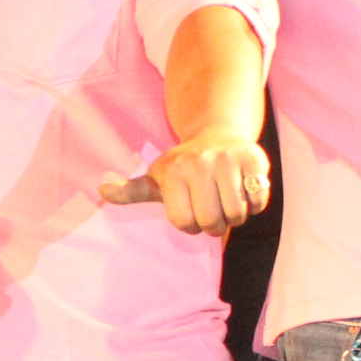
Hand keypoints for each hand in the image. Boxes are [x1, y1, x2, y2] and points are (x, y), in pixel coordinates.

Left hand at [103, 132, 271, 234]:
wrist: (217, 135)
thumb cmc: (183, 168)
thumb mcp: (155, 179)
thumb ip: (130, 191)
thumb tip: (102, 190)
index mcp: (173, 171)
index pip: (185, 222)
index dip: (189, 226)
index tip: (189, 212)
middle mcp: (199, 163)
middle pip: (211, 221)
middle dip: (213, 225)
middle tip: (211, 211)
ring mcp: (228, 159)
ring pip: (236, 213)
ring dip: (234, 217)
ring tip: (227, 203)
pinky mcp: (254, 159)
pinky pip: (258, 200)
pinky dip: (255, 205)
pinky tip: (244, 192)